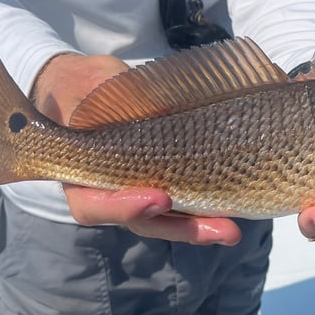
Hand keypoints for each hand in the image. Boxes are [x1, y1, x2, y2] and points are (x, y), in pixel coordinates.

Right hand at [31, 52, 241, 244]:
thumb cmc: (85, 85)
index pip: (94, 205)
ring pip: (166, 220)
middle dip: (182, 228)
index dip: (125, 206)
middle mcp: (107, 192)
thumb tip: (164, 109)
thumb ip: (123, 98)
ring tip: (232, 231)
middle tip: (221, 230)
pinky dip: (205, 210)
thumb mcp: (95, 82)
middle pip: (142, 221)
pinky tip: (234, 213)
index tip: (160, 198)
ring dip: (200, 227)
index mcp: (79, 173)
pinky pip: (181, 205)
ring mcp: (136, 191)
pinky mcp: (161, 184)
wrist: (87, 88)